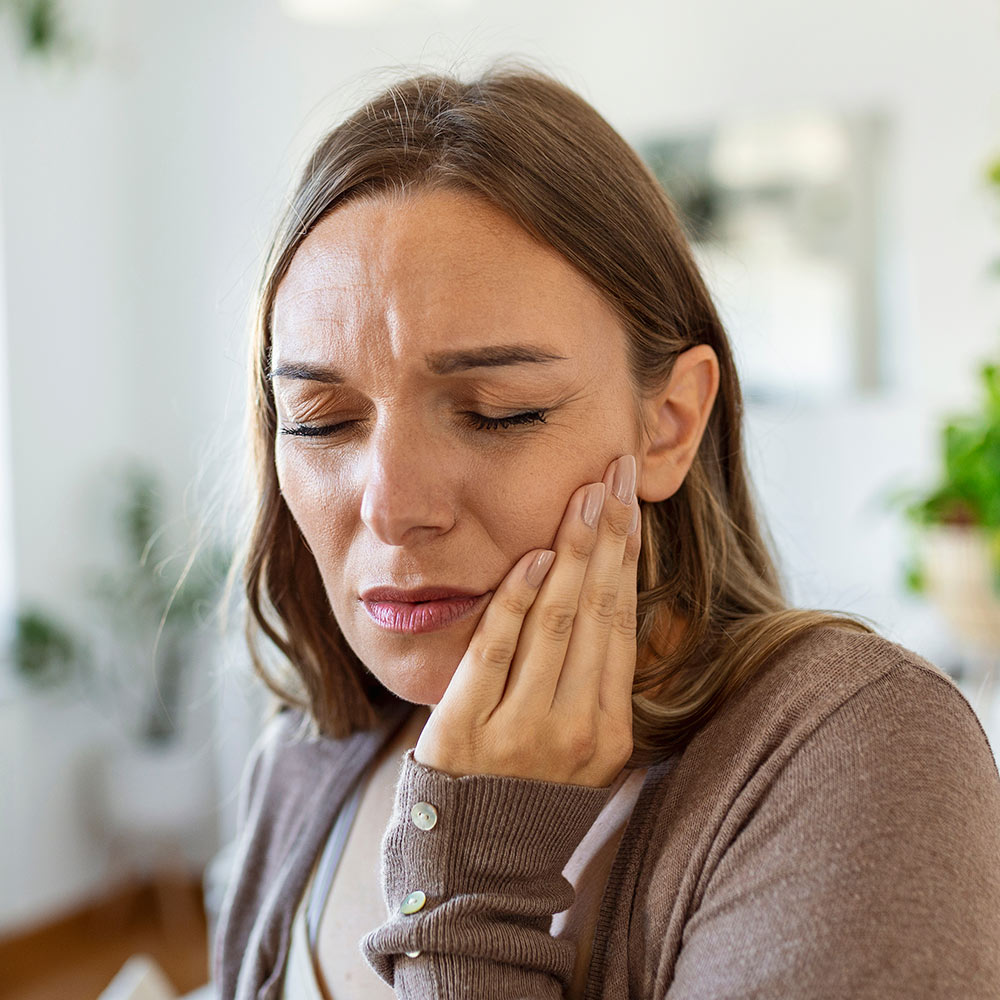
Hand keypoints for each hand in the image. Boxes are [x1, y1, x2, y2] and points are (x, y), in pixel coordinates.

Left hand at [413, 454, 640, 788]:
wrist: (475, 864)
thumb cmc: (530, 792)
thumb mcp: (582, 747)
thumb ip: (595, 680)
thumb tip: (607, 594)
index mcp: (609, 731)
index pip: (623, 623)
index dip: (628, 557)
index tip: (632, 503)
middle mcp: (575, 729)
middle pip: (598, 611)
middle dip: (609, 535)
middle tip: (616, 473)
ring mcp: (521, 731)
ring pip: (556, 622)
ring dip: (572, 552)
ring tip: (585, 496)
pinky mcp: (467, 730)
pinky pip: (497, 651)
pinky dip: (517, 600)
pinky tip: (534, 557)